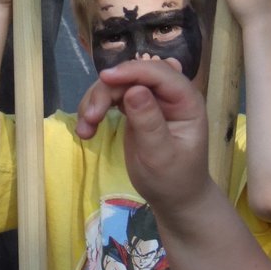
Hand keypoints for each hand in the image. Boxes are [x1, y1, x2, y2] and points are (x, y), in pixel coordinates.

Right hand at [90, 59, 211, 216]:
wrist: (174, 198)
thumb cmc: (173, 179)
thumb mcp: (161, 155)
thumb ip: (149, 122)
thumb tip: (135, 89)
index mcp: (186, 100)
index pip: (160, 73)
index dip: (132, 71)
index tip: (104, 78)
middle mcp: (169, 94)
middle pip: (133, 75)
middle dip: (107, 90)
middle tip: (89, 119)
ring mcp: (151, 99)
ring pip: (118, 84)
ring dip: (96, 101)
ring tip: (84, 130)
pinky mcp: (135, 108)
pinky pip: (112, 97)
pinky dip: (96, 109)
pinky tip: (86, 129)